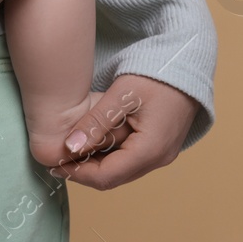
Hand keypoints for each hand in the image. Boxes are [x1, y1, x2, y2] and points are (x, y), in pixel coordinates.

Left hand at [49, 74, 199, 190]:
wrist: (188, 64)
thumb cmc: (157, 75)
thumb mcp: (122, 95)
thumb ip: (95, 122)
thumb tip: (69, 147)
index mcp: (150, 150)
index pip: (106, 176)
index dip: (77, 173)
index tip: (54, 165)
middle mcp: (158, 159)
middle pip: (114, 178)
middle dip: (84, 171)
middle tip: (59, 159)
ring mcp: (162, 154)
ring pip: (121, 170)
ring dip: (96, 164)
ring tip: (72, 149)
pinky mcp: (161, 146)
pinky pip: (131, 160)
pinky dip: (110, 155)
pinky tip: (94, 141)